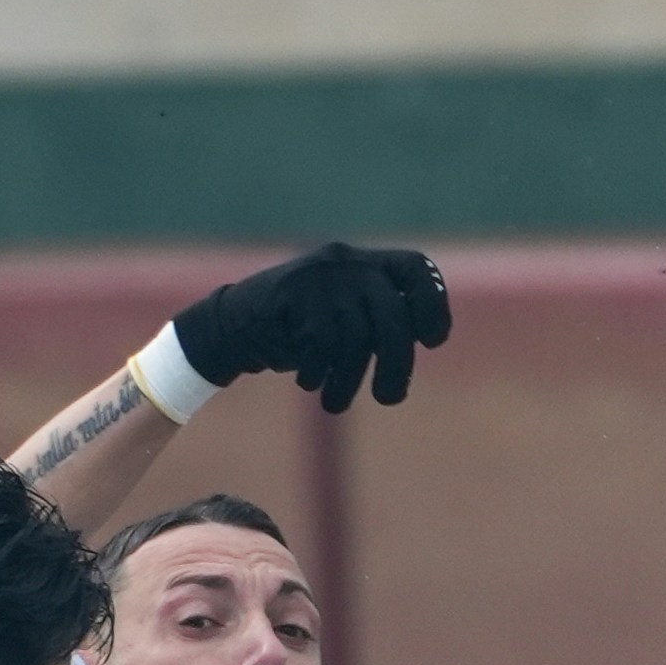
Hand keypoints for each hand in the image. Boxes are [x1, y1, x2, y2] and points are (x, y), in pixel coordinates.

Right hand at [169, 243, 451, 412]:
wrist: (231, 327)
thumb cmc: (297, 331)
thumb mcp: (342, 316)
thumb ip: (377, 318)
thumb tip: (421, 337)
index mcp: (364, 262)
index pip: (416, 269)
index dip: (433, 304)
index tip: (432, 341)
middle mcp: (346, 263)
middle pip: (392, 317)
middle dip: (396, 365)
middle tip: (389, 398)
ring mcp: (318, 277)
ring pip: (356, 338)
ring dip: (348, 380)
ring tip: (336, 402)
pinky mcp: (291, 295)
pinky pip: (322, 343)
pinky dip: (319, 372)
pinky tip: (308, 381)